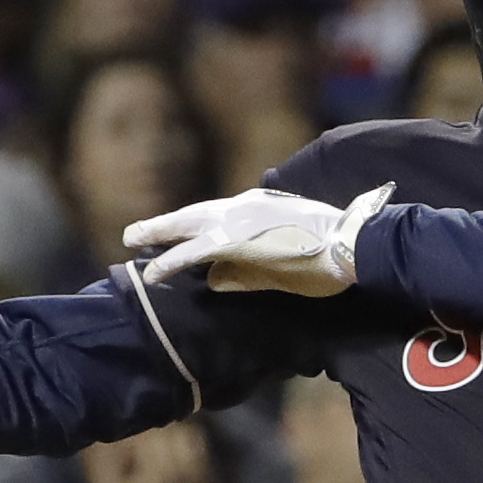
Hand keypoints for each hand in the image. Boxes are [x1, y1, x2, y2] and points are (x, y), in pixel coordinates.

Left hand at [125, 182, 393, 296]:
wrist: (350, 242)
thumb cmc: (334, 248)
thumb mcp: (290, 251)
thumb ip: (254, 263)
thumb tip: (219, 278)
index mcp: (260, 205)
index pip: (219, 216)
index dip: (196, 227)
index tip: (178, 234)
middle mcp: (245, 206)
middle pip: (196, 214)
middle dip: (166, 224)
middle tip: (136, 234)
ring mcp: (239, 220)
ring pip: (188, 228)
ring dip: (158, 235)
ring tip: (132, 242)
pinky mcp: (236, 240)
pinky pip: (194, 252)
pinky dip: (171, 261)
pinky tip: (153, 271)